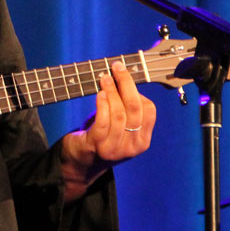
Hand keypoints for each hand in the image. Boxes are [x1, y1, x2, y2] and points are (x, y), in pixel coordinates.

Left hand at [59, 60, 156, 201]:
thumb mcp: (120, 127)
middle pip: (134, 108)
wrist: (80, 162)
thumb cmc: (101, 137)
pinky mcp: (97, 146)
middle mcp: (133, 147)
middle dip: (126, 84)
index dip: (137, 90)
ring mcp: (115, 148)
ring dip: (111, 91)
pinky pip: (103, 121)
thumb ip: (126, 108)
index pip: (148, 110)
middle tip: (117, 68)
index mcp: (142, 141)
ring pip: (119, 113)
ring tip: (104, 79)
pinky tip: (99, 94)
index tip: (125, 74)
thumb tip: (124, 77)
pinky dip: (102, 104)